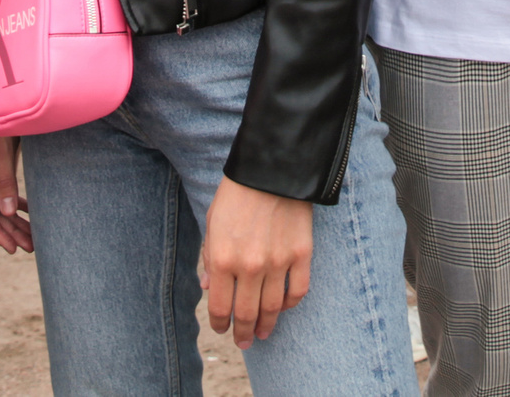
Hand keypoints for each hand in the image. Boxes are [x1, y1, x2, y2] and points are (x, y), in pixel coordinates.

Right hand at [0, 133, 32, 253]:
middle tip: (29, 248)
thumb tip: (7, 211)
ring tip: (31, 239)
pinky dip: (15, 206)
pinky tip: (28, 216)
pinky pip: (2, 194)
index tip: (11, 247)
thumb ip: (4, 180)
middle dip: (9, 231)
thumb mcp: (1, 151)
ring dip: (13, 222)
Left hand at [199, 177, 311, 345]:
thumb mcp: (212, 222)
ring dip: (266, 325)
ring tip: (263, 332)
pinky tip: (284, 307)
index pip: (220, 307)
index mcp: (222, 258)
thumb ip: (210, 257)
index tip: (222, 329)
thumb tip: (208, 287)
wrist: (272, 168)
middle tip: (244, 342)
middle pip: (246, 314)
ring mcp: (278, 262)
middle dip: (243, 333)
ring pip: (272, 308)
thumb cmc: (237, 193)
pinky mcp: (301, 254)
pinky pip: (298, 291)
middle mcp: (249, 266)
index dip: (220, 324)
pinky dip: (290, 305)